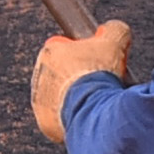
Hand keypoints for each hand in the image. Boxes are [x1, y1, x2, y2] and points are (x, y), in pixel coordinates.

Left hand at [31, 21, 133, 144]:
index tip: (97, 59)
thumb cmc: (100, 74)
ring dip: (77, 98)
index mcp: (50, 53)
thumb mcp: (115, 40)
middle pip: (62, 73)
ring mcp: (40, 102)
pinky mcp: (46, 124)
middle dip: (79, 76)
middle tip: (100, 82)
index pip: (63, 47)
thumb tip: (112, 29)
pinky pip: (62, 119)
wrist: (93, 110)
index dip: (83, 52)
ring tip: (98, 101)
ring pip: (61, 97)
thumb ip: (113, 29)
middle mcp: (39, 76)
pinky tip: (93, 116)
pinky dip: (76, 118)